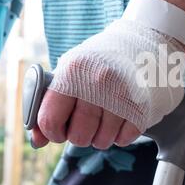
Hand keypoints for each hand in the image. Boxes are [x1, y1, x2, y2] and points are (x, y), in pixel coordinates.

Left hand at [31, 19, 184, 148]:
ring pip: (102, 141)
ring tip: (106, 119)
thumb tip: (38, 140)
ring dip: (102, 136)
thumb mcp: (72, 71)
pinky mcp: (143, 108)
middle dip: (80, 135)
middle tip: (87, 123)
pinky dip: (121, 134)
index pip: (50, 120)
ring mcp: (123, 96)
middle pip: (78, 136)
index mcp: (73, 72)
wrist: (146, 43)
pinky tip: (122, 118)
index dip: (52, 131)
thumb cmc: (103, 61)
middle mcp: (98, 83)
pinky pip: (124, 139)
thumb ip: (50, 103)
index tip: (59, 130)